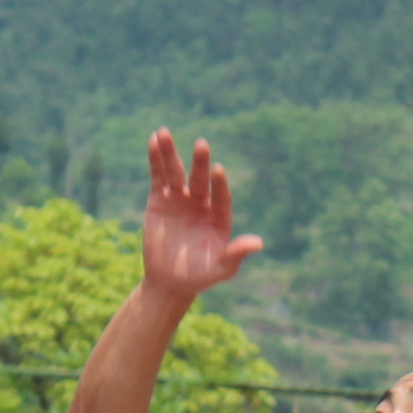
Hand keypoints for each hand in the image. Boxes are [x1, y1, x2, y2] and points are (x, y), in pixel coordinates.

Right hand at [140, 130, 264, 299]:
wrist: (171, 281)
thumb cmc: (201, 276)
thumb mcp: (222, 269)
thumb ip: (237, 254)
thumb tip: (259, 243)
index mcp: (219, 215)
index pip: (221, 195)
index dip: (220, 184)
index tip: (218, 170)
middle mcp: (201, 202)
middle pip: (200, 179)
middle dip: (199, 162)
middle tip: (201, 144)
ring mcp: (180, 199)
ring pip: (175, 172)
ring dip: (170, 153)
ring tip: (164, 131)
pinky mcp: (160, 200)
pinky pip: (158, 177)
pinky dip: (155, 160)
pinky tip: (153, 141)